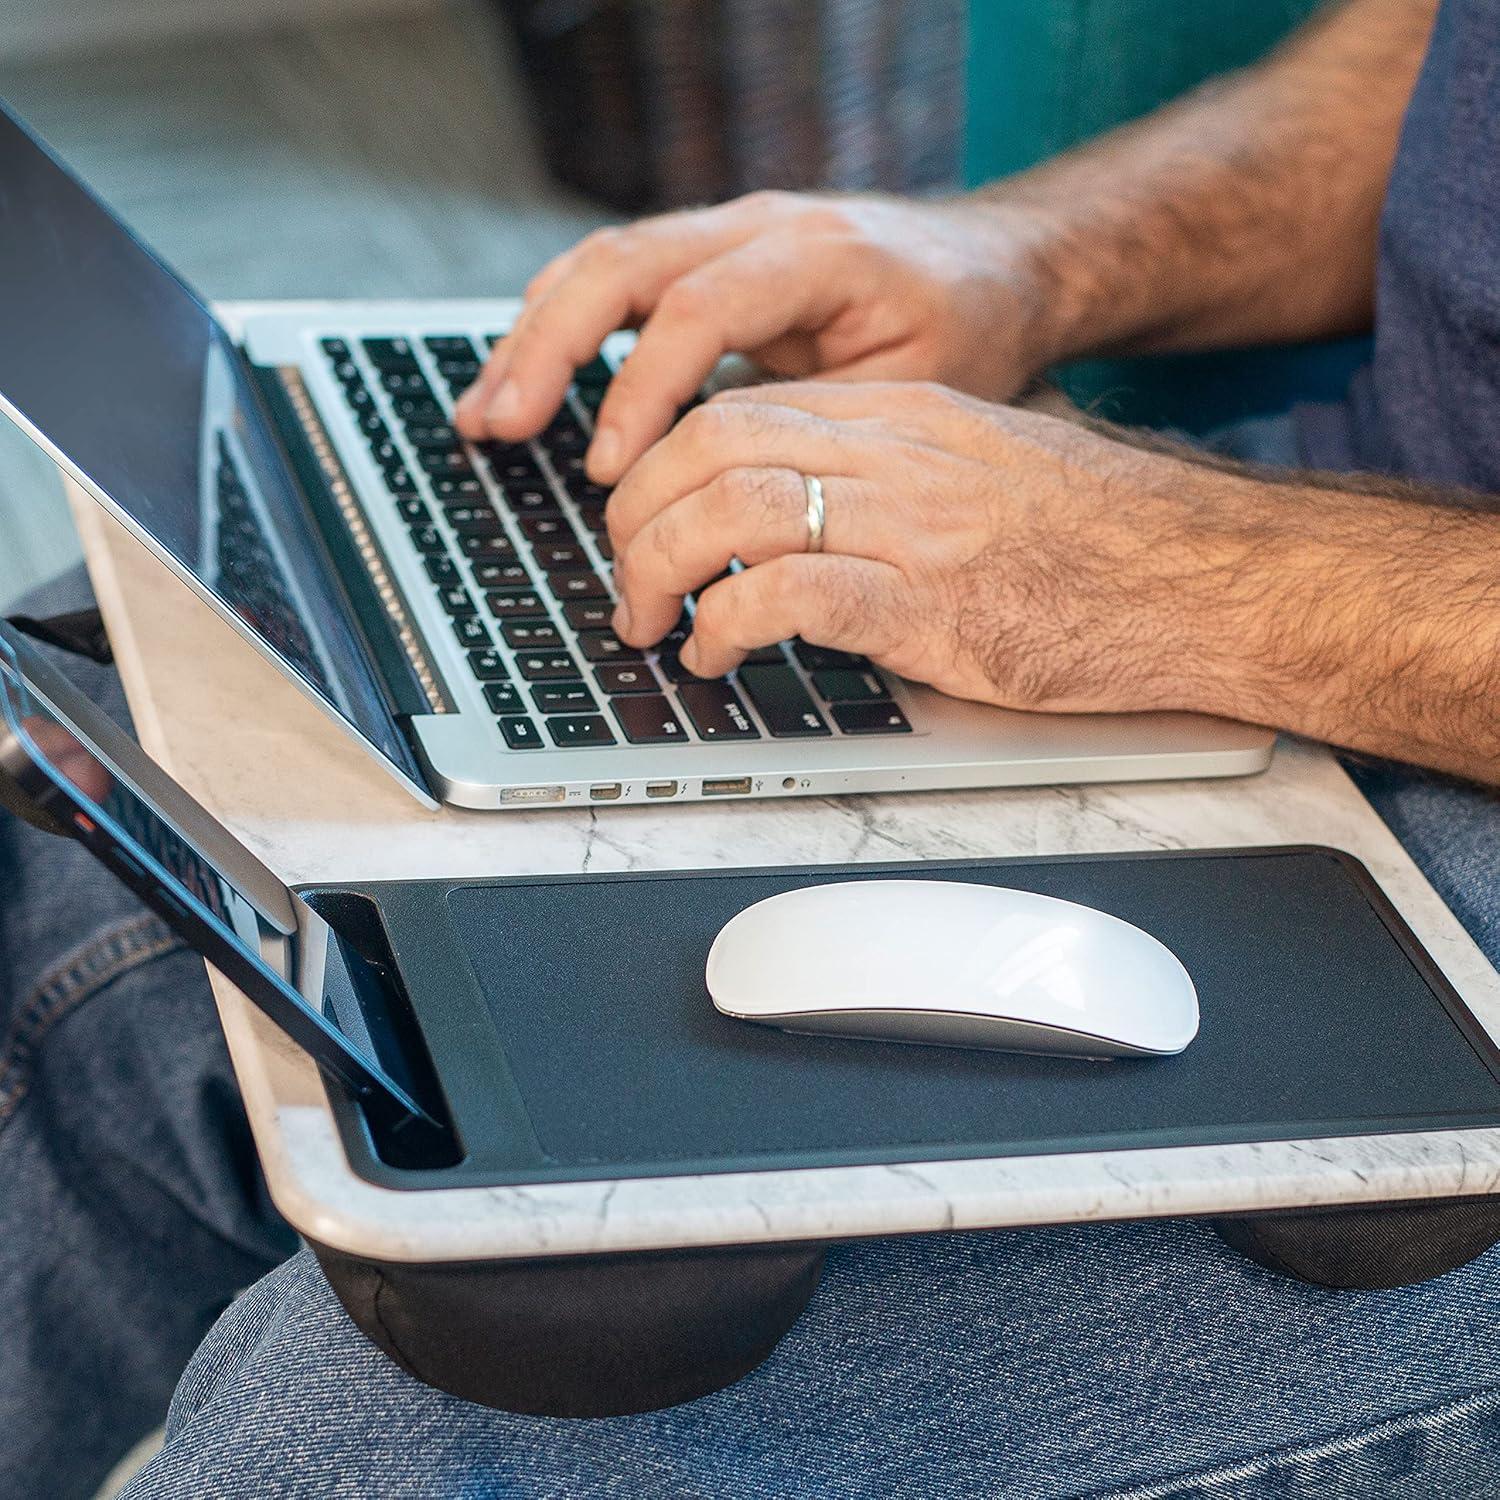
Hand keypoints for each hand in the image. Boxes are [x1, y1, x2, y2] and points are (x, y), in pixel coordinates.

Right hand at [453, 191, 1051, 485]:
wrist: (995, 267)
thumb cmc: (968, 335)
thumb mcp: (920, 387)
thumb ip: (821, 420)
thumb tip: (726, 489)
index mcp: (816, 254)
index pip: (698, 308)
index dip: (640, 389)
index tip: (608, 470)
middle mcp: (759, 226)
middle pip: (622, 264)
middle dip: (549, 349)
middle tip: (498, 427)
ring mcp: (729, 232)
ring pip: (603, 263)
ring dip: (533, 338)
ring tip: (484, 415)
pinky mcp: (711, 255)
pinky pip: (618, 276)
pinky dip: (561, 327)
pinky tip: (523, 378)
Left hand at [607, 382, 1252, 717]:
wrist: (1206, 577)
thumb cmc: (1100, 539)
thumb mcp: (982, 470)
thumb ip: (888, 474)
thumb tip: (796, 513)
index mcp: (903, 413)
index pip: (736, 409)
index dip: (658, 468)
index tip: (639, 523)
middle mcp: (896, 453)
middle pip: (710, 445)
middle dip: (634, 516)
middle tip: (625, 583)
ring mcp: (911, 526)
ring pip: (728, 509)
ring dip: (658, 571)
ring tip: (651, 626)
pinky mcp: (930, 608)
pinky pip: (784, 595)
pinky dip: (721, 626)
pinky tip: (713, 656)